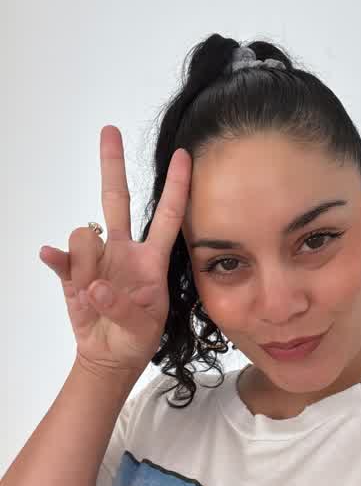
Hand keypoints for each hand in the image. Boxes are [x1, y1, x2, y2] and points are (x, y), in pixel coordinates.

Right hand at [39, 125, 191, 376]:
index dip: (176, 186)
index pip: (168, 216)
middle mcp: (124, 251)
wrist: (110, 355)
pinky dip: (57, 258)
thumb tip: (99, 287)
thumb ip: (124, 307)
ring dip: (89, 263)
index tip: (184, 155)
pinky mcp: (72, 273)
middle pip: (117, 200)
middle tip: (110, 130)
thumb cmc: (136, 338)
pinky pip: (61, 257)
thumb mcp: (144, 327)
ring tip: (96, 295)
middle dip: (114, 165)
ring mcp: (97, 260)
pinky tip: (52, 258)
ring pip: (86, 234)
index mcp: (151, 260)